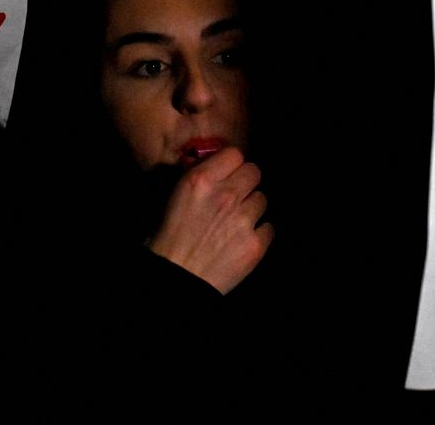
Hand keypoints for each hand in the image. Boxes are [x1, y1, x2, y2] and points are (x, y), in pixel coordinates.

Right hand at [148, 147, 274, 293]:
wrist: (173, 280)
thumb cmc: (164, 241)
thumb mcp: (172, 198)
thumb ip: (196, 177)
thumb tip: (210, 167)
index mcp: (202, 180)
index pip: (235, 154)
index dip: (231, 164)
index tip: (227, 173)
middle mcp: (226, 195)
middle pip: (254, 172)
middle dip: (245, 183)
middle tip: (234, 196)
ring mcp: (243, 220)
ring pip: (262, 199)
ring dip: (251, 208)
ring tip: (235, 222)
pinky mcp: (255, 245)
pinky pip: (269, 228)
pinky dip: (259, 234)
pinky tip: (242, 240)